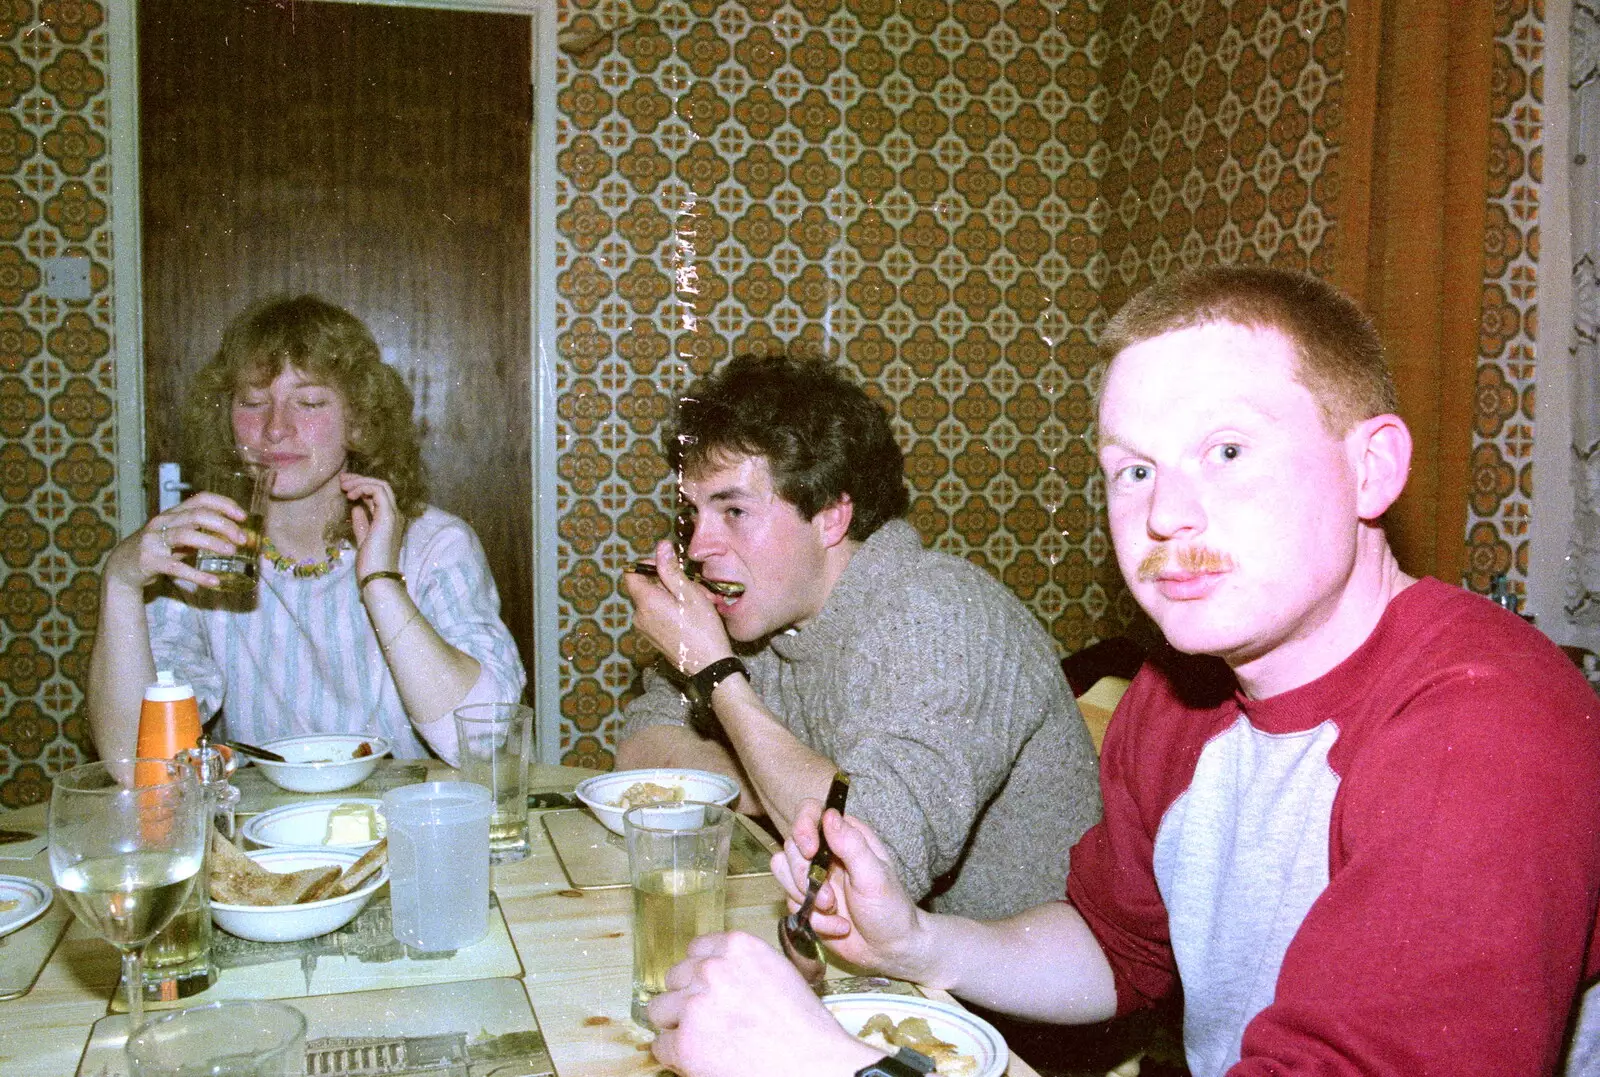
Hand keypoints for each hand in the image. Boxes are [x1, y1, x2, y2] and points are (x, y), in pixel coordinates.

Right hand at [102, 492, 248, 591]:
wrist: (121, 568)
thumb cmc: (158, 549)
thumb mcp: (178, 536)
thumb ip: (201, 533)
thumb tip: (235, 535)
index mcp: (173, 513)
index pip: (201, 499)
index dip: (224, 504)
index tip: (243, 516)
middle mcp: (163, 522)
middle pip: (197, 515)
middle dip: (223, 525)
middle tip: (242, 539)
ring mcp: (154, 541)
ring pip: (185, 535)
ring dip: (211, 543)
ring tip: (231, 552)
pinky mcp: (149, 561)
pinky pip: (176, 567)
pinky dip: (196, 575)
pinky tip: (214, 582)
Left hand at [341, 471, 403, 577]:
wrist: (377, 577)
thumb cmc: (370, 563)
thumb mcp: (363, 538)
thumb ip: (362, 522)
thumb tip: (356, 507)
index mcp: (390, 519)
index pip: (378, 494)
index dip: (361, 486)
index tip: (344, 486)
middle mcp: (395, 514)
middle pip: (381, 485)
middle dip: (360, 479)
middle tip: (342, 481)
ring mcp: (393, 514)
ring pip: (381, 485)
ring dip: (360, 482)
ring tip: (344, 487)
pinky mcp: (388, 516)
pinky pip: (378, 491)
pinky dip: (363, 488)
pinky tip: (351, 496)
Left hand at [622, 540, 733, 675]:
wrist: (709, 665)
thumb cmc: (702, 628)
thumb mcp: (689, 593)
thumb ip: (671, 570)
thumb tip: (661, 547)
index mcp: (646, 601)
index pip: (631, 573)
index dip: (647, 564)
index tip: (669, 566)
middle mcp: (639, 615)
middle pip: (645, 587)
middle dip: (668, 582)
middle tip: (694, 586)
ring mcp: (644, 629)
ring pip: (653, 601)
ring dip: (673, 596)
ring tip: (698, 601)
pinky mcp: (652, 638)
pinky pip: (656, 615)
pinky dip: (671, 609)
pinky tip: (692, 615)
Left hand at [648, 932, 882, 1076]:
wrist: (812, 1064)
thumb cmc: (805, 1027)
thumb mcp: (778, 972)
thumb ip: (742, 965)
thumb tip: (713, 971)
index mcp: (737, 946)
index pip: (695, 949)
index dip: (699, 974)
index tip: (706, 989)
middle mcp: (712, 969)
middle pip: (674, 978)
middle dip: (686, 998)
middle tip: (709, 1020)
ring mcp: (695, 1005)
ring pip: (659, 1010)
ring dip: (677, 1025)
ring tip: (705, 1040)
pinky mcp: (685, 1042)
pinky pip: (661, 1046)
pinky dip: (675, 1056)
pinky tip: (701, 1059)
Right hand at [772, 800, 935, 983]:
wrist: (889, 950)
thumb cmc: (890, 909)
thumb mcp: (874, 876)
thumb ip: (852, 845)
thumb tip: (830, 815)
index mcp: (846, 836)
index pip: (810, 812)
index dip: (802, 827)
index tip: (810, 851)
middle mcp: (825, 852)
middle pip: (790, 846)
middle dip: (804, 877)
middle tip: (830, 899)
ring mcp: (813, 877)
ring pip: (782, 872)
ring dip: (806, 897)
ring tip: (833, 910)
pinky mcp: (805, 901)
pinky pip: (790, 903)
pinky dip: (814, 920)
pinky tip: (838, 926)